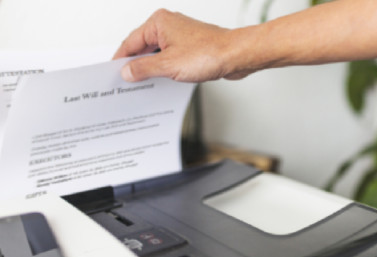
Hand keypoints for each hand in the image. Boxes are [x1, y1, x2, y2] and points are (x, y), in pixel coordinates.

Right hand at [113, 9, 243, 82]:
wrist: (236, 56)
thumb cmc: (209, 53)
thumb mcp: (168, 65)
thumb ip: (143, 68)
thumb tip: (127, 71)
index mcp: (159, 23)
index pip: (130, 42)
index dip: (120, 59)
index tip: (113, 73)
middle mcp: (169, 26)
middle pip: (143, 47)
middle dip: (136, 65)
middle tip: (126, 83)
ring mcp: (180, 36)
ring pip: (157, 54)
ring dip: (151, 69)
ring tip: (142, 85)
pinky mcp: (190, 47)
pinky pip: (170, 59)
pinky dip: (164, 69)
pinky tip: (162, 82)